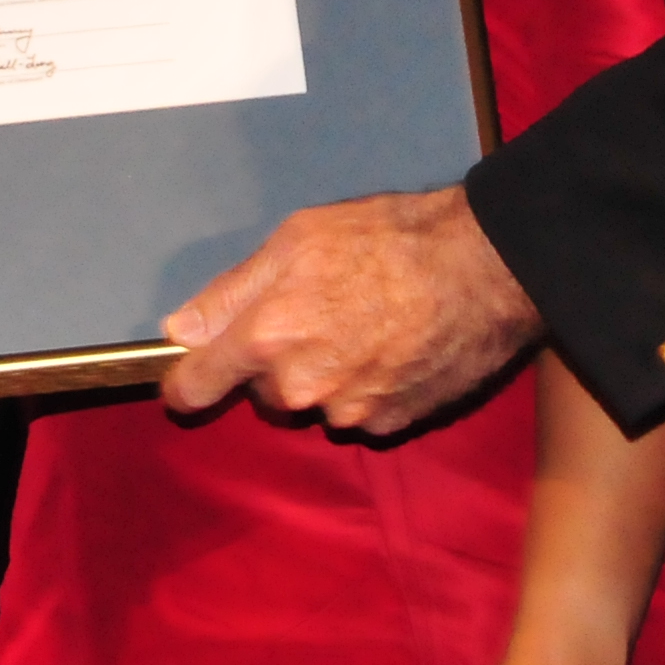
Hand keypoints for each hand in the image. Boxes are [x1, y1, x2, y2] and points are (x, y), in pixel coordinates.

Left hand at [159, 185, 537, 430]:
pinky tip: (393, 347)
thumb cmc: (389, 239)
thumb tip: (181, 330)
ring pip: (313, 404)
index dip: (187, 381)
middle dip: (275, 363)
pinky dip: (366, 388)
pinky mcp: (391, 424)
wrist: (483, 269)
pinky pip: (358, 412)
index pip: (196, 387)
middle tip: (314, 313)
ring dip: (324, 377)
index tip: (188, 377)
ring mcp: (348, 412)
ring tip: (364, 325)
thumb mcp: (296, 240)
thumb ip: (230, 293)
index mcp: (267, 339)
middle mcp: (301, 389)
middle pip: (262, 393)